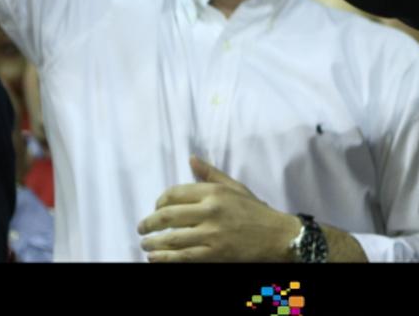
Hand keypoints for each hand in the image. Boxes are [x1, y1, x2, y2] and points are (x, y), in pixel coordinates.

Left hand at [137, 156, 298, 261]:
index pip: (173, 194)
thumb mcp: (235, 187)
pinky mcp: (214, 254)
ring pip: (170, 238)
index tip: (154, 209)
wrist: (276, 235)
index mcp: (214, 192)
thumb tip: (191, 159)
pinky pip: (182, 256)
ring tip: (145, 245)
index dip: (158, 202)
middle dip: (148, 224)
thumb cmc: (255, 211)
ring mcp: (211, 234)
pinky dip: (164, 259)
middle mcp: (210, 211)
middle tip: (141, 229)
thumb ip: (210, 174)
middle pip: (166, 216)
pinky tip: (155, 259)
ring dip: (152, 243)